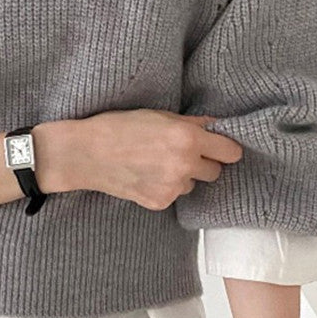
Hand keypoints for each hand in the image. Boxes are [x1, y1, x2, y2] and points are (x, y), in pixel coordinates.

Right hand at [73, 108, 242, 208]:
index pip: (231, 152)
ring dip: (181, 175)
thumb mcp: (156, 115)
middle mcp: (185, 165)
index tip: (217, 147)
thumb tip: (214, 126)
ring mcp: (172, 187)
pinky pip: (173, 194)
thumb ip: (190, 123)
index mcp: (187, 139)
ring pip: (192, 183)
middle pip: (215, 171)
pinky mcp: (160, 202)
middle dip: (203, 162)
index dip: (224, 148)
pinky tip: (144, 174)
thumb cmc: (117, 127)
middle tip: (179, 152)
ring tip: (153, 162)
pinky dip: (164, 186)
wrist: (86, 154)